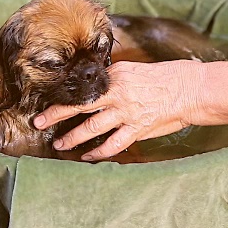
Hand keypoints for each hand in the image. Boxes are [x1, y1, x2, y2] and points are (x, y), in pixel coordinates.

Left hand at [33, 60, 204, 160]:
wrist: (188, 88)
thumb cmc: (162, 77)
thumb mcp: (131, 71)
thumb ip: (110, 82)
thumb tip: (92, 92)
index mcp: (113, 77)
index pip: (81, 89)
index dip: (62, 98)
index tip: (45, 104)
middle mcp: (116, 94)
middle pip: (79, 106)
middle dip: (56, 115)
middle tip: (39, 123)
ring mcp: (126, 113)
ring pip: (92, 127)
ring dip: (73, 137)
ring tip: (60, 144)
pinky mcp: (137, 128)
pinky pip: (113, 144)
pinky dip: (98, 152)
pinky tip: (88, 156)